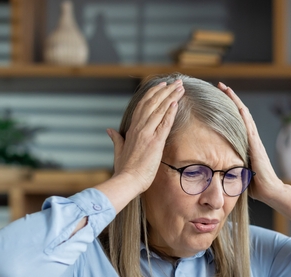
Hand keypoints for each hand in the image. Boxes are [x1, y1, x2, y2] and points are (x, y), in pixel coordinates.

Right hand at [106, 79, 184, 196]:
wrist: (127, 180)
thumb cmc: (124, 169)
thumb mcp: (119, 150)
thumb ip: (116, 139)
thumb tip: (110, 131)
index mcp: (132, 128)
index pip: (143, 105)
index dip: (153, 94)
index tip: (162, 86)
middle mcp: (139, 127)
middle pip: (153, 103)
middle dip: (165, 91)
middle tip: (176, 82)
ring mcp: (146, 133)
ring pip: (160, 110)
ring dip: (171, 97)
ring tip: (180, 88)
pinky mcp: (154, 142)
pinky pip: (164, 124)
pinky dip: (170, 112)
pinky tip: (176, 103)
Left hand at [217, 82, 284, 204]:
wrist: (271, 191)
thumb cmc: (256, 185)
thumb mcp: (239, 172)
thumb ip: (231, 165)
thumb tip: (215, 167)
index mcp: (247, 143)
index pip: (236, 121)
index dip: (228, 108)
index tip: (218, 97)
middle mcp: (252, 138)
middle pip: (240, 113)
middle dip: (230, 98)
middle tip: (220, 85)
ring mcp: (255, 141)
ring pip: (244, 115)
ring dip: (235, 101)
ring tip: (225, 88)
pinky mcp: (256, 146)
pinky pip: (249, 127)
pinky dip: (243, 115)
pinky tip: (237, 106)